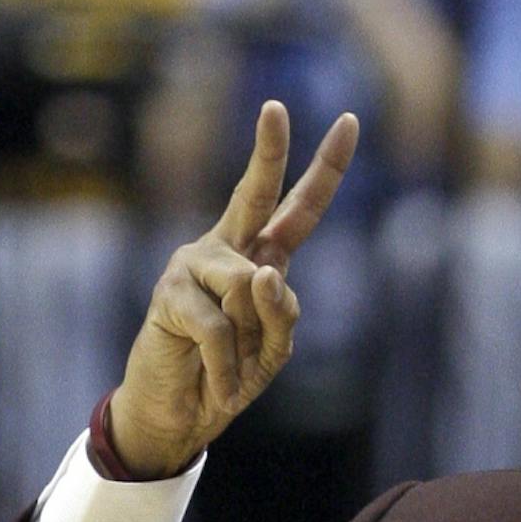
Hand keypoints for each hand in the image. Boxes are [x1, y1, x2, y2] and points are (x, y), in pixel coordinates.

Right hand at [109, 102, 357, 477]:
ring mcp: (194, 265)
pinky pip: (218, 327)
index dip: (326, 169)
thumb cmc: (229, 377)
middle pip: (256, 194)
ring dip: (248, 341)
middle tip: (275, 108)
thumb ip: (281, 315)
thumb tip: (262, 273)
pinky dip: (225, 367)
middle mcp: (227, 249)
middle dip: (268, 151)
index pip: (298, 209)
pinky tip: (219, 385)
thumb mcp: (273, 352)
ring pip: (246, 287)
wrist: (179, 414)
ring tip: (230, 368)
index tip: (351, 121)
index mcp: (261, 258)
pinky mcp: (170, 294)